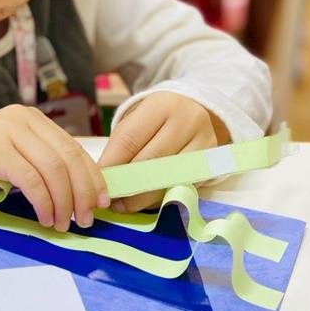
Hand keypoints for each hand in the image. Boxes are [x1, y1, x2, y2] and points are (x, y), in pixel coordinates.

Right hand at [0, 105, 109, 231]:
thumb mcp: (14, 155)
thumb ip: (41, 163)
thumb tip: (78, 192)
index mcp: (34, 120)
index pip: (74, 147)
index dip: (92, 176)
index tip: (102, 201)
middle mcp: (25, 119)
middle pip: (68, 158)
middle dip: (82, 192)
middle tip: (85, 219)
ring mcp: (10, 131)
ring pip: (53, 169)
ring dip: (64, 201)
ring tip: (63, 223)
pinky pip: (31, 178)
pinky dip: (43, 201)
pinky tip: (44, 217)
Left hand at [98, 92, 228, 212]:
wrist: (195, 110)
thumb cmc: (158, 118)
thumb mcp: (138, 119)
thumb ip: (122, 144)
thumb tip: (104, 177)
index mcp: (161, 105)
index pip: (130, 139)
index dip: (112, 164)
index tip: (99, 181)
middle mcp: (187, 121)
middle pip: (150, 161)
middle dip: (126, 184)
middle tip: (109, 198)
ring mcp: (203, 142)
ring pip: (167, 177)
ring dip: (142, 196)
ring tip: (124, 205)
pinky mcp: (211, 162)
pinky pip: (181, 185)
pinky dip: (160, 197)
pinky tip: (145, 200)